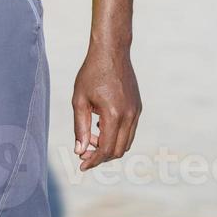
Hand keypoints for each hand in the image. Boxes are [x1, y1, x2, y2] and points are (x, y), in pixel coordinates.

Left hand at [71, 44, 140, 169]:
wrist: (112, 52)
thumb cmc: (91, 73)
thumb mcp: (79, 100)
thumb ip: (80, 127)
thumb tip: (80, 150)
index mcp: (113, 114)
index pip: (105, 149)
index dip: (93, 160)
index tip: (82, 165)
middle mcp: (129, 116)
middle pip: (118, 150)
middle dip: (100, 156)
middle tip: (84, 152)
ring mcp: (136, 112)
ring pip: (125, 142)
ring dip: (109, 146)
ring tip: (91, 137)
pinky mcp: (138, 107)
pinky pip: (129, 130)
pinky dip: (116, 135)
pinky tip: (100, 125)